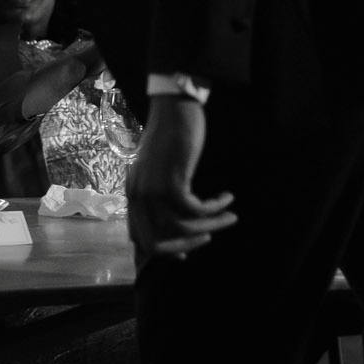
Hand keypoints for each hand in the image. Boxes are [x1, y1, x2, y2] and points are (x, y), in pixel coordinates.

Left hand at [126, 96, 235, 263]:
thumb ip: (156, 195)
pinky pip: (197, 210)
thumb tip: (169, 224)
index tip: (186, 253)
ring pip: (183, 228)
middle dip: (187, 246)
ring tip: (230, 217)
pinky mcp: (171, 183)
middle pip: (157, 243)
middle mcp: (138, 197)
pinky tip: (227, 197)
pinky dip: (215, 207)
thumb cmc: (169, 139)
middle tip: (209, 238)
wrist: (173, 110)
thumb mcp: (156, 172)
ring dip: (212, 225)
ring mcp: (152, 191)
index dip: (163, 251)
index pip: (139, 239)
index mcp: (132, 195)